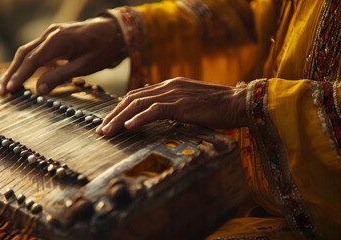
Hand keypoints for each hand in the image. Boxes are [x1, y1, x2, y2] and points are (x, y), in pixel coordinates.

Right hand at [0, 17, 124, 95]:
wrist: (114, 31)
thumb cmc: (103, 49)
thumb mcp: (84, 66)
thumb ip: (60, 76)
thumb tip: (38, 90)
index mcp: (58, 39)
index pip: (33, 60)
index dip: (20, 76)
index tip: (10, 90)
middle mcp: (51, 33)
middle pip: (24, 54)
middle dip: (12, 73)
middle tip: (3, 92)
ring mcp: (51, 33)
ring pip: (27, 52)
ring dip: (17, 69)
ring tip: (8, 87)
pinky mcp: (54, 37)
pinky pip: (36, 51)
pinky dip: (27, 64)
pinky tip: (23, 77)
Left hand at [96, 77, 247, 135]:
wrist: (238, 103)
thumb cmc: (216, 107)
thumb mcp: (189, 104)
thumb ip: (172, 106)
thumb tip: (156, 116)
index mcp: (169, 85)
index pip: (137, 95)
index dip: (120, 108)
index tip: (110, 122)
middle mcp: (168, 86)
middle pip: (132, 98)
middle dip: (114, 114)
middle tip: (102, 129)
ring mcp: (174, 94)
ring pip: (138, 104)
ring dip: (120, 119)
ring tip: (108, 132)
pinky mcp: (181, 105)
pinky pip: (155, 110)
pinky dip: (139, 119)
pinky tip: (128, 127)